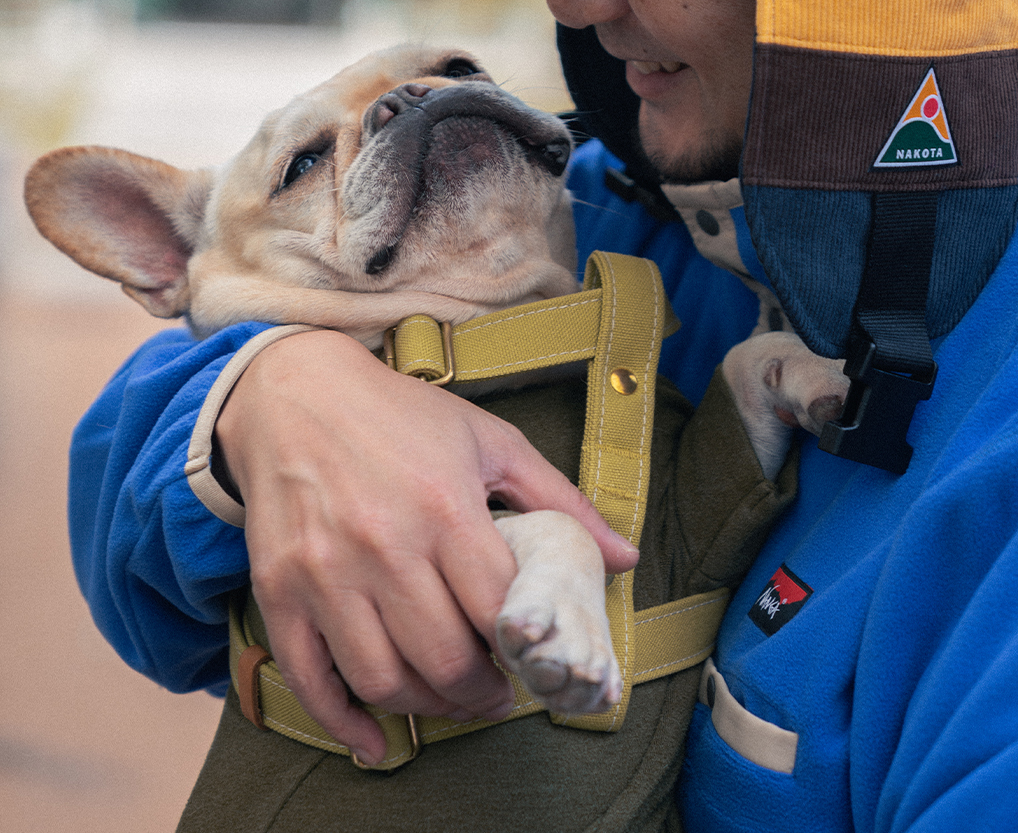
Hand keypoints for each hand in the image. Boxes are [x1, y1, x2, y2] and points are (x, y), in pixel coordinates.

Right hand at [215, 330, 638, 766]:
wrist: (297, 394)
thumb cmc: (403, 417)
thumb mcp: (491, 441)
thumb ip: (561, 502)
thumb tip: (625, 558)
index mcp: (445, 506)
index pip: (499, 612)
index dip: (524, 650)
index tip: (531, 657)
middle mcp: (383, 545)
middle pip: (445, 661)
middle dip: (481, 694)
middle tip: (495, 692)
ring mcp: (325, 573)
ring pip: (383, 680)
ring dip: (426, 708)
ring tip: (449, 697)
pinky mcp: (278, 590)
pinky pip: (309, 680)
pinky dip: (343, 722)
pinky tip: (374, 737)